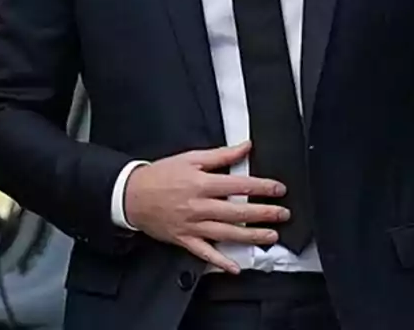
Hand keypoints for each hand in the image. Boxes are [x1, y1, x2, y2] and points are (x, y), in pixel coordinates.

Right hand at [124, 140, 289, 272]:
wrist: (131, 194)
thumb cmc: (160, 176)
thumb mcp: (189, 158)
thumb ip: (220, 155)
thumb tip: (245, 147)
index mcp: (201, 184)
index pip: (238, 185)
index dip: (262, 187)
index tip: (278, 189)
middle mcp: (199, 206)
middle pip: (238, 212)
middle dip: (264, 213)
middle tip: (283, 214)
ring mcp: (192, 225)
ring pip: (227, 233)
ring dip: (252, 236)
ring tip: (271, 236)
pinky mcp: (185, 239)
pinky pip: (205, 252)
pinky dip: (220, 261)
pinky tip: (235, 267)